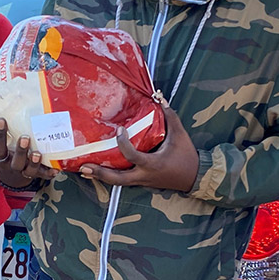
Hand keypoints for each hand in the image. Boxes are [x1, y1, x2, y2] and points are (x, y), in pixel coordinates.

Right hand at [0, 114, 57, 187]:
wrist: (8, 179)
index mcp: (0, 157)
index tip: (1, 119)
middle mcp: (12, 165)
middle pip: (16, 161)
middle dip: (20, 150)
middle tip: (25, 137)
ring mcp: (24, 171)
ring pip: (29, 170)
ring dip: (34, 163)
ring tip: (38, 153)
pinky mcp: (36, 175)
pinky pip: (43, 175)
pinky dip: (49, 173)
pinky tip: (56, 170)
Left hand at [78, 103, 198, 191]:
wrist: (195, 177)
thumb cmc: (186, 155)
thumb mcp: (179, 133)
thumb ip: (169, 114)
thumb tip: (159, 96)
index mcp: (152, 164)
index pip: (133, 155)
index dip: (123, 144)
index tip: (119, 131)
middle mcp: (144, 176)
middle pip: (117, 179)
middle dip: (100, 173)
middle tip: (83, 165)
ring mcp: (142, 181)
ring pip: (118, 183)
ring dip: (101, 176)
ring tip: (84, 168)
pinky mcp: (142, 182)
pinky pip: (123, 180)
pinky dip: (111, 175)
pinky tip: (100, 169)